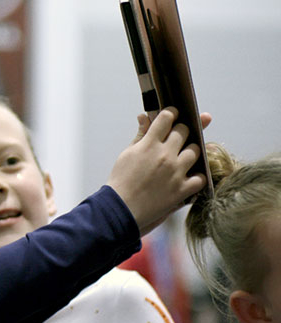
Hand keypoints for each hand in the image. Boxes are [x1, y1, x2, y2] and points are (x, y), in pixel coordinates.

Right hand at [107, 108, 206, 234]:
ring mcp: (175, 172)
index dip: (171, 113)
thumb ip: (141, 134)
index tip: (172, 115)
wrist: (121, 209)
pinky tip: (188, 176)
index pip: (166, 118)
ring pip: (195, 151)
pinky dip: (196, 176)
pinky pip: (200, 178)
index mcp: (149, 144)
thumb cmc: (121, 181)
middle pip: (184, 131)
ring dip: (190, 151)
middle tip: (176, 136)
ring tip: (181, 157)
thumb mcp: (127, 154)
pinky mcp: (182, 190)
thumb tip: (144, 116)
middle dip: (181, 130)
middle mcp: (165, 155)